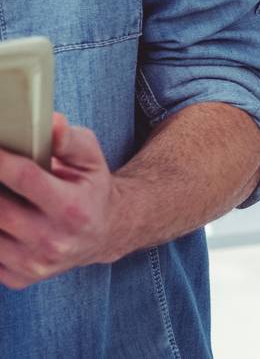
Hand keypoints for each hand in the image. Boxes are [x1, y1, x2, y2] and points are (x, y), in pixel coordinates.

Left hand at [0, 114, 124, 288]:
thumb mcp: (91, 159)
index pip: (25, 179)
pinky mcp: (19, 279)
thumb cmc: (92, 188)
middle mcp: (54, 241)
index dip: (1, 161)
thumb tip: (51, 122)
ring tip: (4, 194)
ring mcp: (35, 264)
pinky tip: (4, 216)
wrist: (107, 232)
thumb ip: (69, 140)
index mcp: (73, 208)